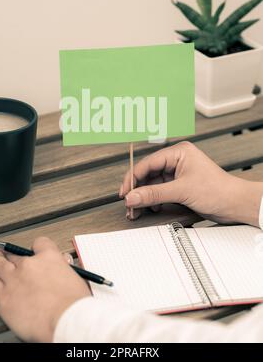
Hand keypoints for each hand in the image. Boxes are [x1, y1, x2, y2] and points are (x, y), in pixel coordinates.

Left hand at [0, 237, 89, 341]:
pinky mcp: (4, 297)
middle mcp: (29, 265)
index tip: (35, 250)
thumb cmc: (74, 305)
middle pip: (15, 254)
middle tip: (4, 250)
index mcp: (49, 257)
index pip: (40, 243)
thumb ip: (66, 271)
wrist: (63, 320)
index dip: (37, 247)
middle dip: (10, 253)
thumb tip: (63, 269)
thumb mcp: (76, 279)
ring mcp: (14, 279)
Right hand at [120, 141, 262, 225]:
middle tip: (129, 203)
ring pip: (153, 183)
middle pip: (148, 174)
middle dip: (138, 189)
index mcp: (178, 152)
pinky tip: (150, 207)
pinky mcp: (180, 186)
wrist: (236, 204)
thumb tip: (133, 196)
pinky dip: (153, 200)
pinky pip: (160, 191)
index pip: (147, 163)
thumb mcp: (181, 191)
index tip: (125, 192)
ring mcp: (178, 173)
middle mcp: (177, 160)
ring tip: (137, 209)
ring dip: (144, 196)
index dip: (133, 178)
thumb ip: (154, 194)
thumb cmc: (219, 190)